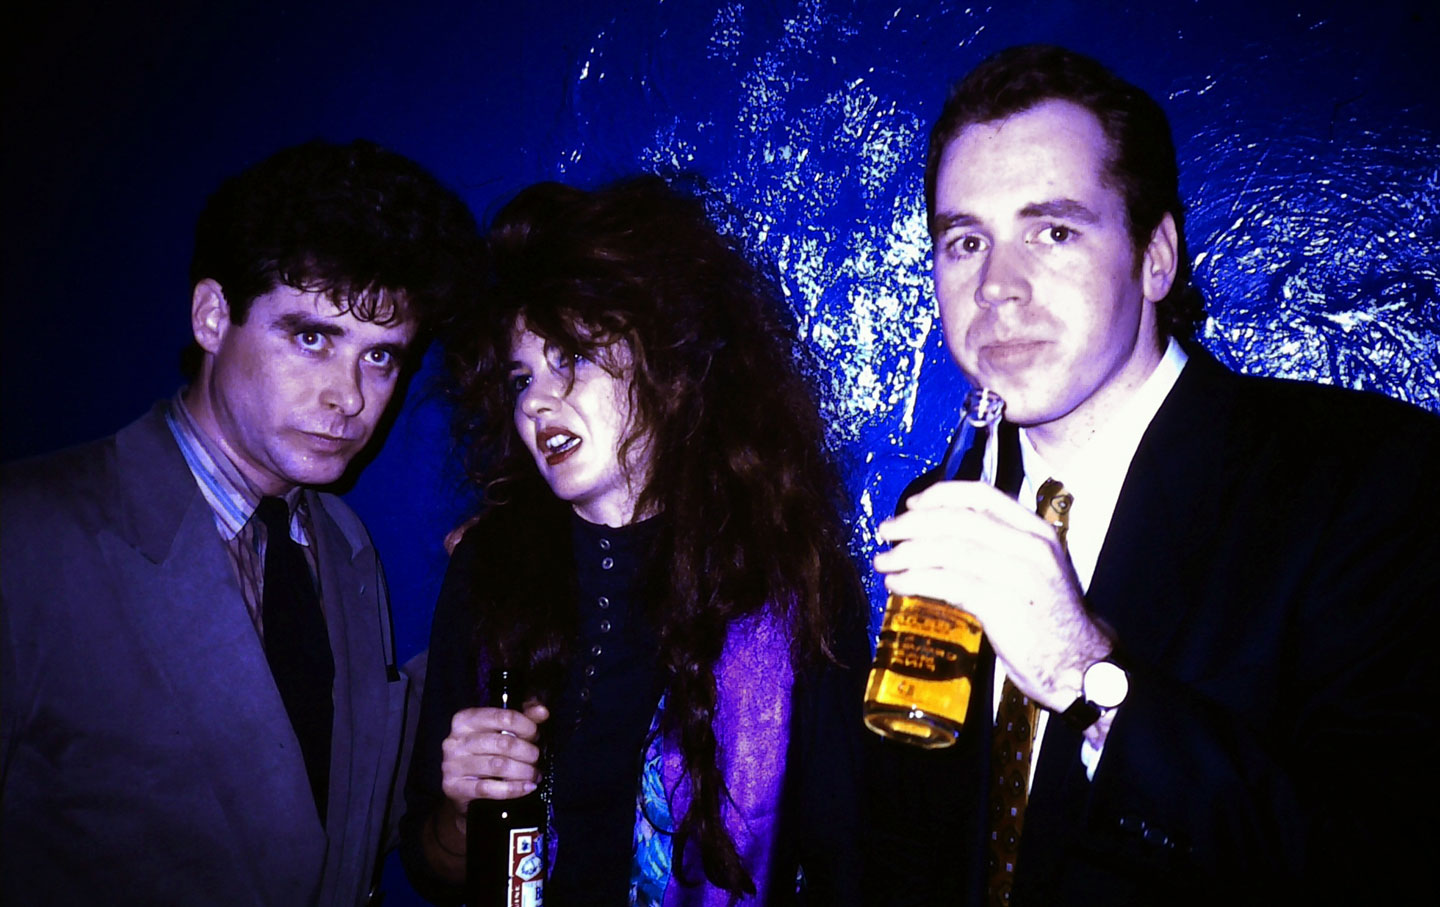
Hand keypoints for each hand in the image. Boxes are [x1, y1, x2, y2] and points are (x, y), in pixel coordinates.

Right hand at [440, 702, 548, 812]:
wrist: (461, 790)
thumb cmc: (484, 754)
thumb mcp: (500, 731)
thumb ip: (523, 718)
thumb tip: (542, 711)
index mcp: (465, 719)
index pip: (503, 717)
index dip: (527, 727)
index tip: (536, 736)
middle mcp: (455, 740)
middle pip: (503, 743)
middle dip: (528, 752)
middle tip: (537, 759)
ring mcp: (453, 764)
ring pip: (498, 766)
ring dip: (524, 771)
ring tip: (535, 775)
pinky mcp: (455, 788)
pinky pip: (489, 789)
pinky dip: (514, 789)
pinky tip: (527, 787)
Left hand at [874, 480, 1109, 711]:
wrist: (1081, 665)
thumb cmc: (1050, 620)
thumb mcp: (1035, 571)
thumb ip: (1000, 549)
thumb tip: (945, 538)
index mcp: (1037, 532)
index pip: (982, 496)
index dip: (941, 495)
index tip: (913, 503)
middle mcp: (1029, 548)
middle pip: (957, 521)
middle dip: (913, 523)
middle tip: (886, 532)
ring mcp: (1016, 576)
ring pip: (948, 550)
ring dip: (907, 553)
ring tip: (884, 561)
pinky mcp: (1001, 607)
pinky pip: (947, 584)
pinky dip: (915, 581)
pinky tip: (897, 585)